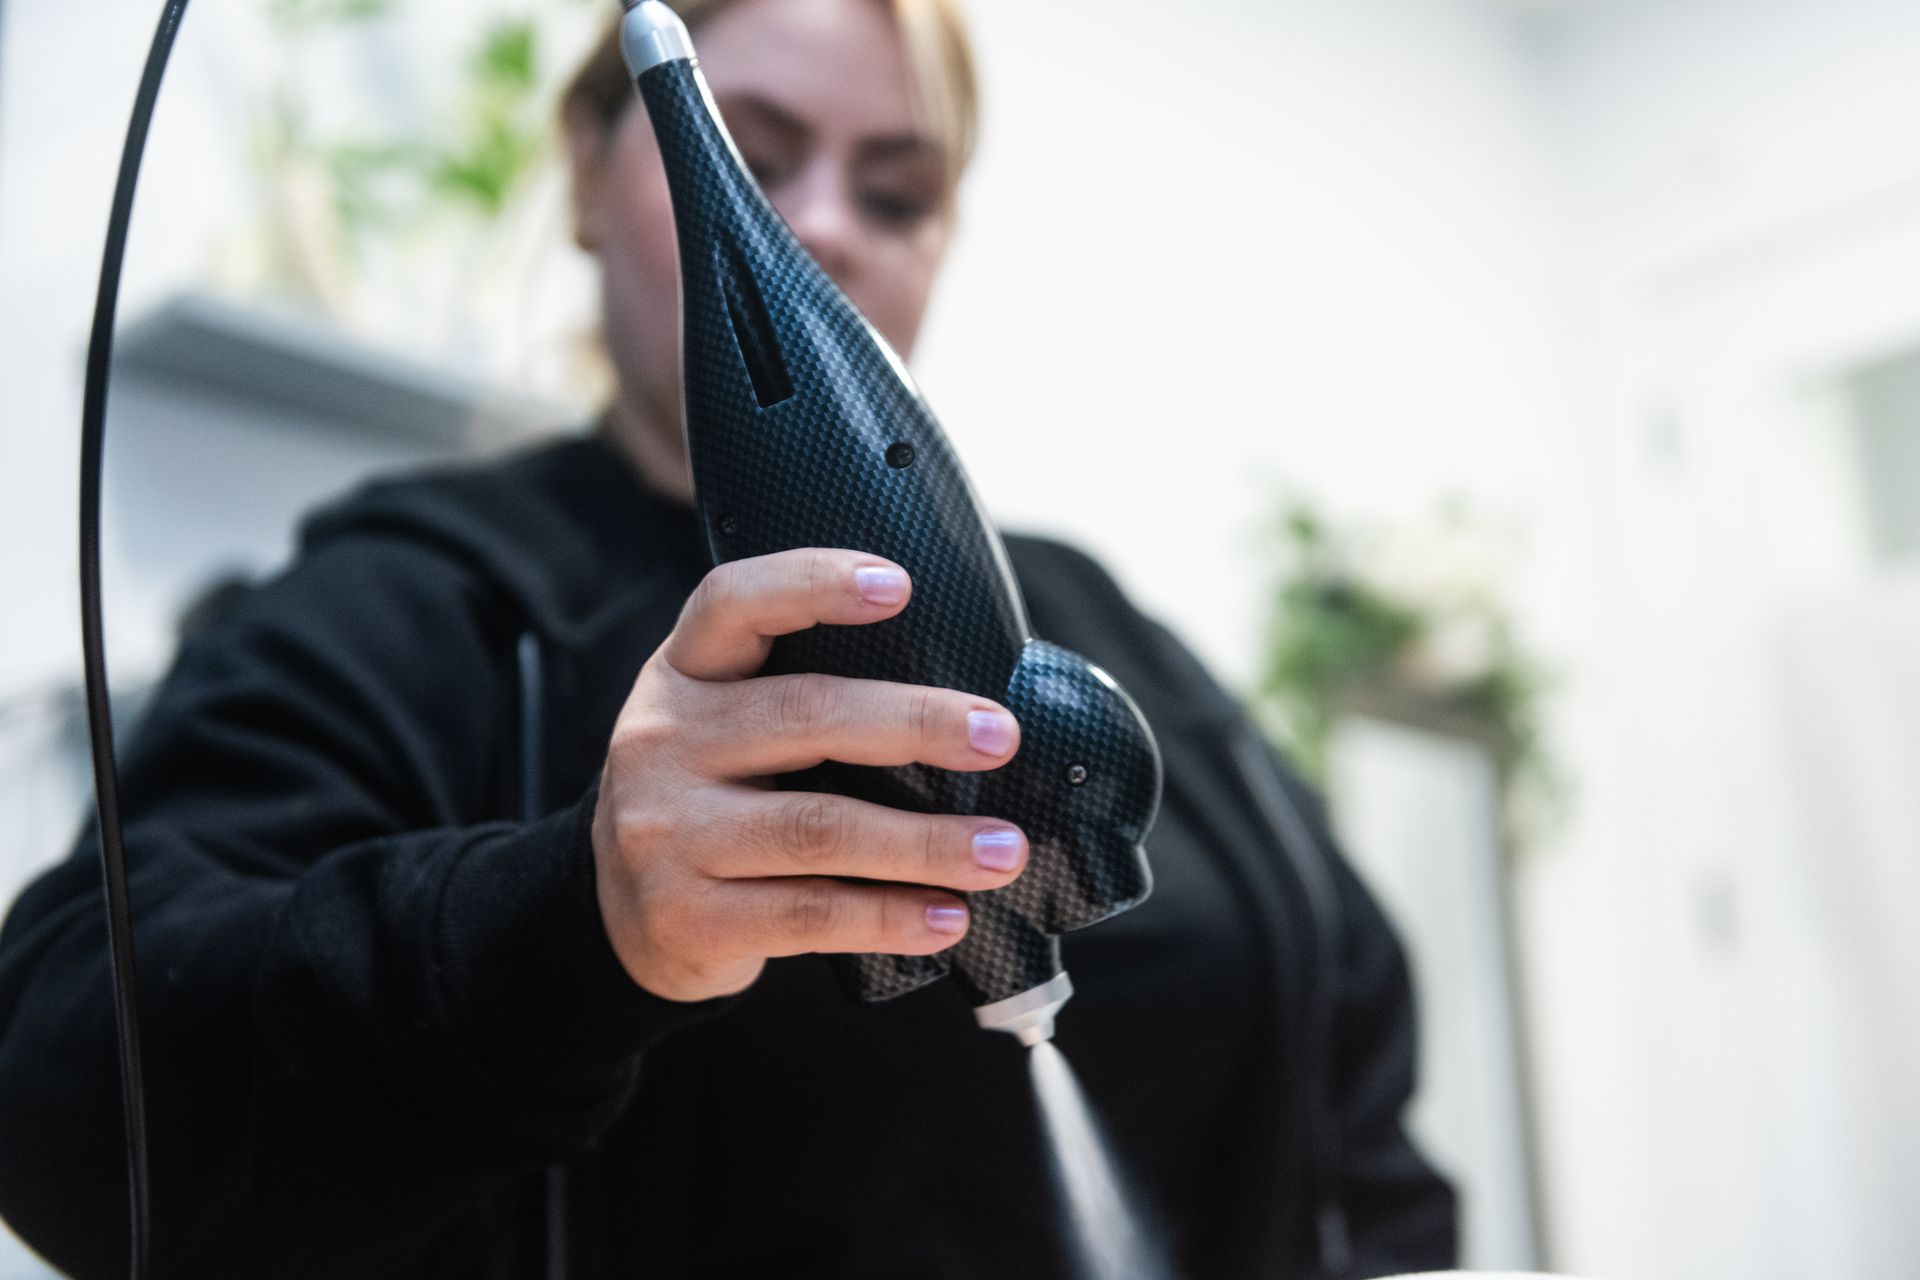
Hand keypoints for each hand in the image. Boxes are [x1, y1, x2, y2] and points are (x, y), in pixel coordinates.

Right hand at [589, 547, 1026, 1002]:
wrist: (617, 916)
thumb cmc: (710, 798)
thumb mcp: (722, 726)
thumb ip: (800, 699)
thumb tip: (967, 709)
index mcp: (681, 674)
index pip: (734, 603)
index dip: (812, 583)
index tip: (898, 584)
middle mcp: (663, 743)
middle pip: (804, 714)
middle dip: (916, 723)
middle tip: (1000, 737)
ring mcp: (667, 834)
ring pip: (819, 827)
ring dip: (927, 842)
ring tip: (1004, 849)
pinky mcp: (688, 918)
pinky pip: (809, 913)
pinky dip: (890, 916)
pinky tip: (948, 916)